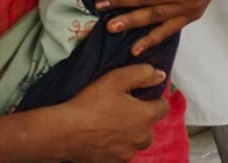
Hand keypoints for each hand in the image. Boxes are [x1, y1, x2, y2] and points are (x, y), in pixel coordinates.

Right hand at [54, 63, 169, 162]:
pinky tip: (103, 136)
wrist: (64, 131)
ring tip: (112, 123)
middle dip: (142, 118)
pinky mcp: (112, 162)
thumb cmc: (90, 103)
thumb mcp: (117, 79)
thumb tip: (160, 75)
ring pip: (135, 142)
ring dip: (130, 134)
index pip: (163, 107)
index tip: (142, 95)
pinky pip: (121, 153)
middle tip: (123, 109)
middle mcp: (140, 138)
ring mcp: (126, 153)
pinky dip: (117, 146)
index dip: (155, 99)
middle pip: (150, 127)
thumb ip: (143, 74)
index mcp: (145, 117)